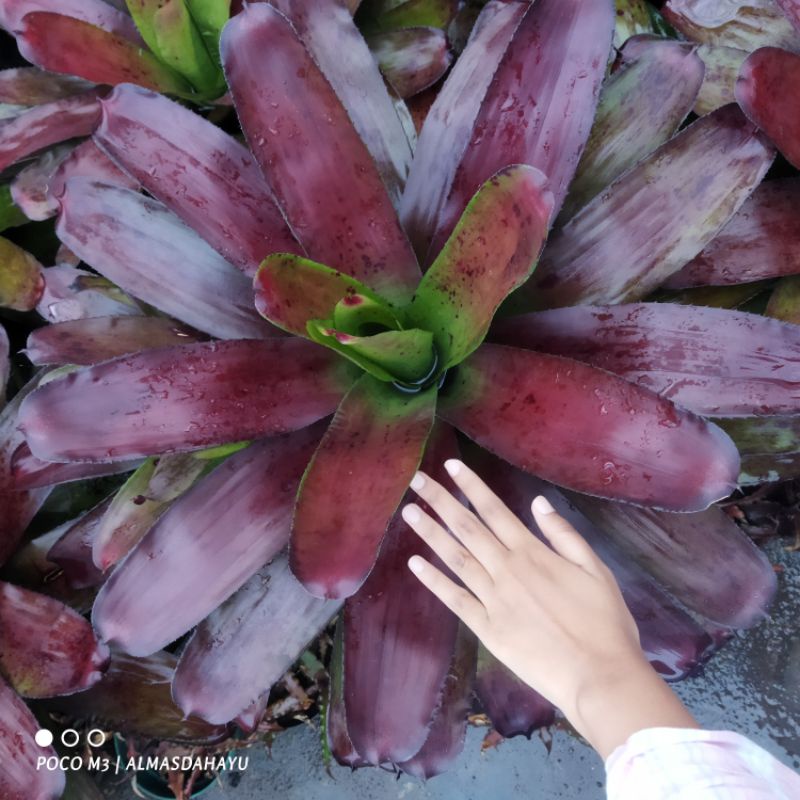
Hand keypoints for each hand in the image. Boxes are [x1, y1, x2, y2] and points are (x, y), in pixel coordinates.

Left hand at [402, 459, 696, 758]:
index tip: (450, 466)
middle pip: (468, 528)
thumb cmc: (605, 622)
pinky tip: (414, 564)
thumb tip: (539, 502)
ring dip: (431, 533)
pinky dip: (434, 580)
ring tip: (409, 512)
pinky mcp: (487, 629)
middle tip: (417, 481)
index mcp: (533, 553)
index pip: (494, 511)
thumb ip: (563, 534)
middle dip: (441, 501)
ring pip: (456, 558)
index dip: (471, 486)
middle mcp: (507, 570)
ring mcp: (493, 599)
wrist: (598, 675)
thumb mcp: (596, 569)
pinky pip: (455, 599)